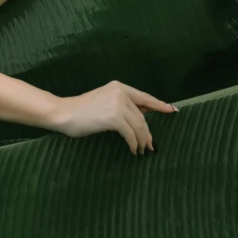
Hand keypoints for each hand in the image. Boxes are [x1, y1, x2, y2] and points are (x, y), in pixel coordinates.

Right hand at [52, 80, 177, 154]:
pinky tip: (133, 150)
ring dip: (143, 141)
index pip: (145, 97)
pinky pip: (130, 134)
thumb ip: (123, 105)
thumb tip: (143, 116)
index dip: (160, 105)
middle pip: (143, 116)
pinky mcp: (113, 117)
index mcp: (119, 87)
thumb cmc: (83, 110)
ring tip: (142, 150)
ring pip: (139, 126)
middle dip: (148, 133)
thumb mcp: (105, 101)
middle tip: (151, 146)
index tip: (172, 110)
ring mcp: (117, 104)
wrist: (65, 112)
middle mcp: (121, 92)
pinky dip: (134, 144)